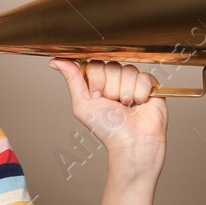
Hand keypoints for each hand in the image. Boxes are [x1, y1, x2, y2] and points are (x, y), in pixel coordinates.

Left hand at [49, 59, 166, 176]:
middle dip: (112, 88)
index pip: (95, 64)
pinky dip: (141, 93)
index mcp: (98, 82)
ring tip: (128, 106)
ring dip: (126, 93)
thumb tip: (55, 61)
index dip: (97, 80)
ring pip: (129, 70)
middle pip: (112, 66)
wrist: (133, 143)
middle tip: (114, 105)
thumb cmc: (108, 129)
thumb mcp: (83, 104)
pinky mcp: (150, 84)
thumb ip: (72, 79)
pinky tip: (140, 104)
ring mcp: (132, 81)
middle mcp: (115, 80)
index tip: (98, 97)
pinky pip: (144, 76)